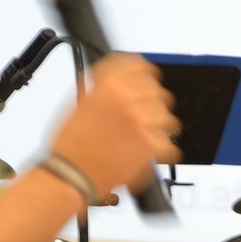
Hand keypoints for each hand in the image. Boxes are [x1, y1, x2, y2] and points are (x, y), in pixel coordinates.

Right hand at [49, 53, 179, 194]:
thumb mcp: (80, 103)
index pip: (141, 67)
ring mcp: (142, 123)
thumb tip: (120, 79)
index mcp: (108, 86)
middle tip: (142, 115)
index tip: (148, 78)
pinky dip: (160, 150)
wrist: (71, 174)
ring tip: (142, 136)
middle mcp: (127, 101)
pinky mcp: (152, 146)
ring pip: (168, 117)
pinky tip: (144, 151)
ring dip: (158, 127)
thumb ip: (104, 89)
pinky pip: (170, 144)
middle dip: (151, 104)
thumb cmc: (70, 144)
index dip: (145, 74)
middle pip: (158, 92)